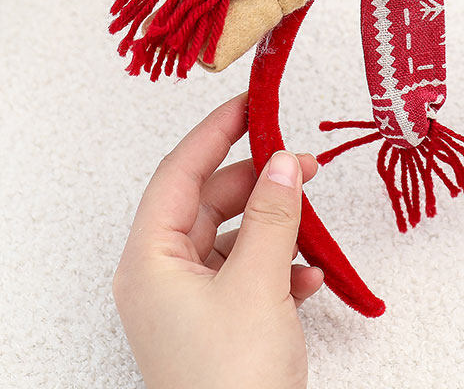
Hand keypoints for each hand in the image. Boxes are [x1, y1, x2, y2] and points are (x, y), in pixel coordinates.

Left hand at [112, 94, 323, 388]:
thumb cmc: (232, 380)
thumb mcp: (258, 284)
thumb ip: (273, 215)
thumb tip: (285, 162)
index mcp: (150, 259)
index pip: (179, 172)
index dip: (214, 132)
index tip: (250, 103)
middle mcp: (162, 276)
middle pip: (210, 203)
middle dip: (259, 182)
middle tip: (303, 162)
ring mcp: (189, 302)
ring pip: (233, 239)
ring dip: (275, 227)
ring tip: (313, 219)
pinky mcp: (216, 324)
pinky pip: (246, 275)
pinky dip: (279, 267)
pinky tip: (309, 276)